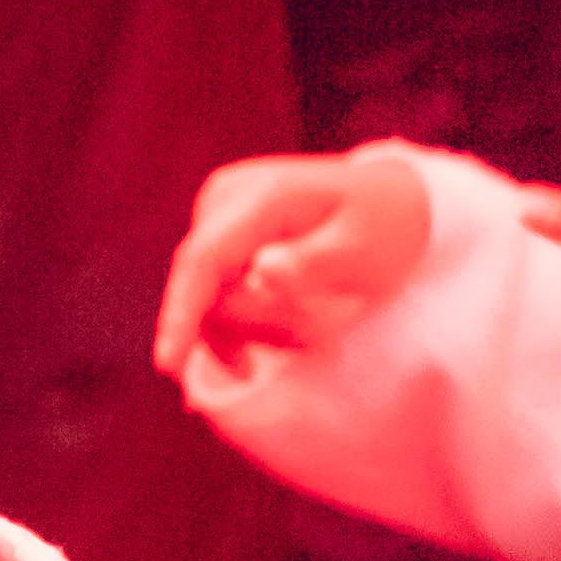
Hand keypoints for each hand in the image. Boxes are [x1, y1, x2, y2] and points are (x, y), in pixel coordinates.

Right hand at [154, 142, 428, 377]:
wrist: (392, 200)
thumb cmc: (384, 228)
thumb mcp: (363, 251)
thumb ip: (314, 263)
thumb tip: (262, 269)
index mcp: (264, 195)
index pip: (203, 259)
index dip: (181, 313)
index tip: (168, 365)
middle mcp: (227, 197)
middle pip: (206, 287)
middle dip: (251, 326)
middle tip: (313, 343)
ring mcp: (218, 213)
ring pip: (209, 298)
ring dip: (254, 328)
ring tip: (310, 336)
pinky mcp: (220, 235)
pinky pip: (213, 294)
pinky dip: (240, 326)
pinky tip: (259, 353)